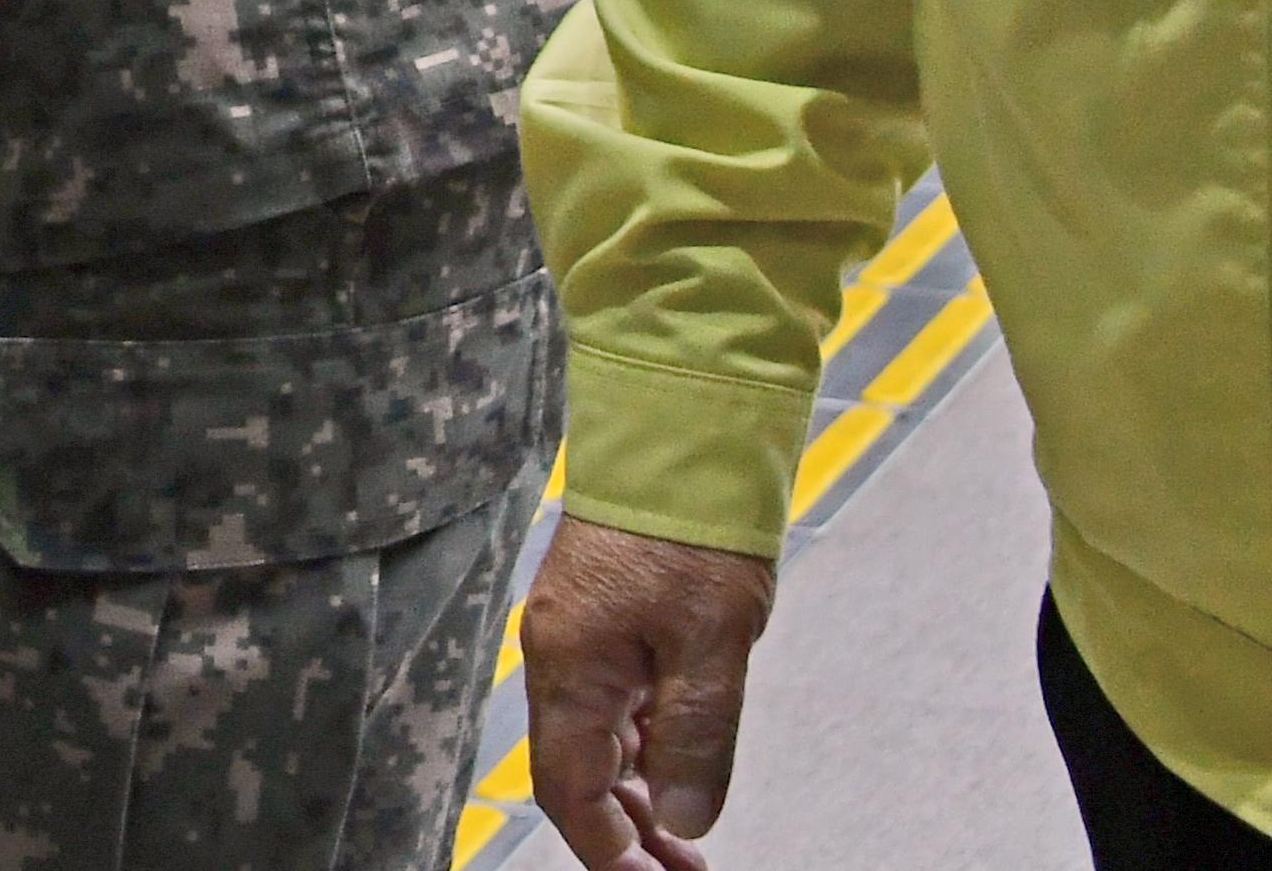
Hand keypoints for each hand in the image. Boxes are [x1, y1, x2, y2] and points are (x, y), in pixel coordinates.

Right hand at [519, 515, 776, 867]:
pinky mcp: (602, 623)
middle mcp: (560, 659)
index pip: (571, 792)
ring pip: (595, 746)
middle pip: (578, 776)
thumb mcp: (710, 646)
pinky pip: (610, 711)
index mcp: (571, 669)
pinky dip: (641, 756)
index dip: (610, 852)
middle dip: (626, 839)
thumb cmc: (689, 531)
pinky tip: (677, 774)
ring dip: (637, 802)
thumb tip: (686, 820)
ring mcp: (578, 640)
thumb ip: (695, 739)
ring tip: (686, 844)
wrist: (680, 441)